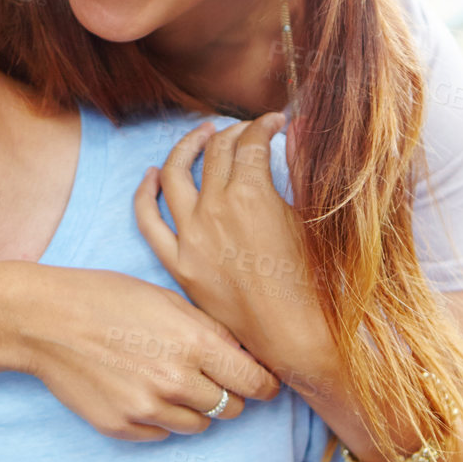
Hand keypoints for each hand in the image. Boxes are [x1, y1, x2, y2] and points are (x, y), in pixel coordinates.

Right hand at [0, 264, 280, 440]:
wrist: (44, 320)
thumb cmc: (107, 298)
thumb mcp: (168, 299)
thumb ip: (210, 331)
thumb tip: (246, 358)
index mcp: (195, 342)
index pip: (255, 383)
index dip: (266, 386)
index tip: (265, 386)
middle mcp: (176, 380)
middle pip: (231, 409)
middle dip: (229, 395)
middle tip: (212, 379)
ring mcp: (147, 408)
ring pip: (198, 426)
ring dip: (194, 409)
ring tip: (169, 381)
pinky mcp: (122, 426)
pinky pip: (161, 434)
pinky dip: (160, 418)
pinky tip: (139, 390)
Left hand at [133, 114, 341, 402]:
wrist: (295, 337)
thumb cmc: (315, 281)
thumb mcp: (312, 218)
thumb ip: (297, 171)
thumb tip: (296, 131)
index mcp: (251, 194)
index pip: (251, 142)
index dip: (264, 125)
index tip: (275, 124)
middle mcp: (214, 210)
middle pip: (216, 152)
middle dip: (234, 133)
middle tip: (247, 132)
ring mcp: (191, 237)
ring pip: (175, 174)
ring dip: (188, 147)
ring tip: (203, 136)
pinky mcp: (178, 264)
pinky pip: (148, 219)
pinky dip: (146, 192)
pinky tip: (154, 176)